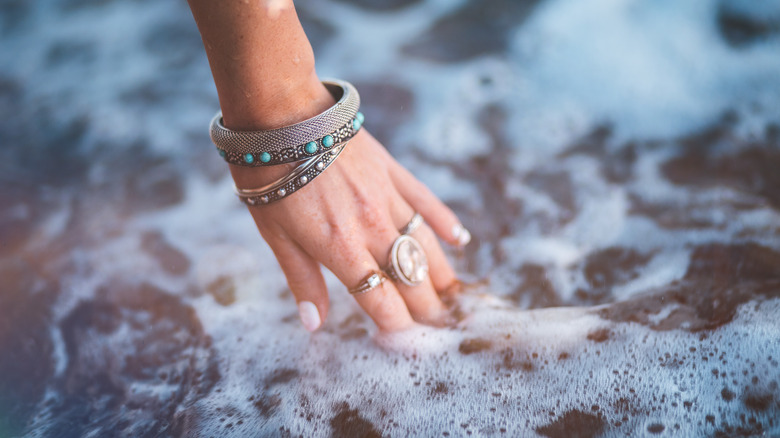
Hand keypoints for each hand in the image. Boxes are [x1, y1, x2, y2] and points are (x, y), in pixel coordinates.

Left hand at [233, 129, 469, 331]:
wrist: (280, 113)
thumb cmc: (268, 177)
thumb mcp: (275, 234)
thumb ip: (302, 279)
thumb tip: (315, 323)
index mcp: (339, 248)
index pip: (379, 299)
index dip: (394, 324)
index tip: (400, 337)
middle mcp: (371, 227)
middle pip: (409, 277)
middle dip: (424, 306)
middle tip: (435, 323)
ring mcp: (387, 197)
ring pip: (426, 244)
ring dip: (440, 273)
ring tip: (451, 294)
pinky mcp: (393, 171)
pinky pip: (427, 201)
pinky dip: (445, 222)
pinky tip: (460, 240)